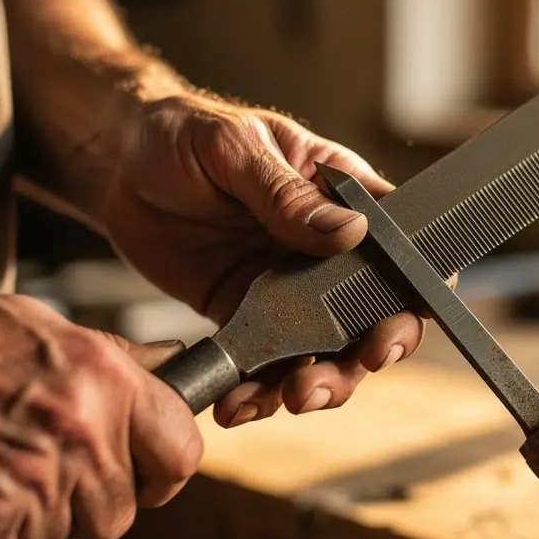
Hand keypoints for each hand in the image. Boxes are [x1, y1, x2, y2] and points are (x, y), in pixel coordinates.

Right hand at [0, 284, 201, 538]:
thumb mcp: (40, 327)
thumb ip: (112, 358)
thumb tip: (164, 367)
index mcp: (103, 378)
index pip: (181, 451)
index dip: (162, 471)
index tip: (145, 473)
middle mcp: (80, 431)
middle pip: (118, 511)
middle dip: (85, 501)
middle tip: (40, 469)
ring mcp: (35, 481)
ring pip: (63, 537)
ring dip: (33, 519)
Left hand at [102, 94, 439, 426]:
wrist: (118, 166)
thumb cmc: (183, 135)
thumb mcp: (235, 149)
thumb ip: (286, 195)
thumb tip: (348, 232)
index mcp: (343, 198)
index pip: (403, 244)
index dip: (420, 287)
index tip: (404, 318)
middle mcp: (326, 253)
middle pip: (375, 314)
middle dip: (370, 351)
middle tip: (350, 367)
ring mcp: (290, 290)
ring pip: (327, 352)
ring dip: (319, 383)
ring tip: (291, 397)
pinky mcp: (249, 318)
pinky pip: (267, 364)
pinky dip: (259, 392)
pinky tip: (239, 403)